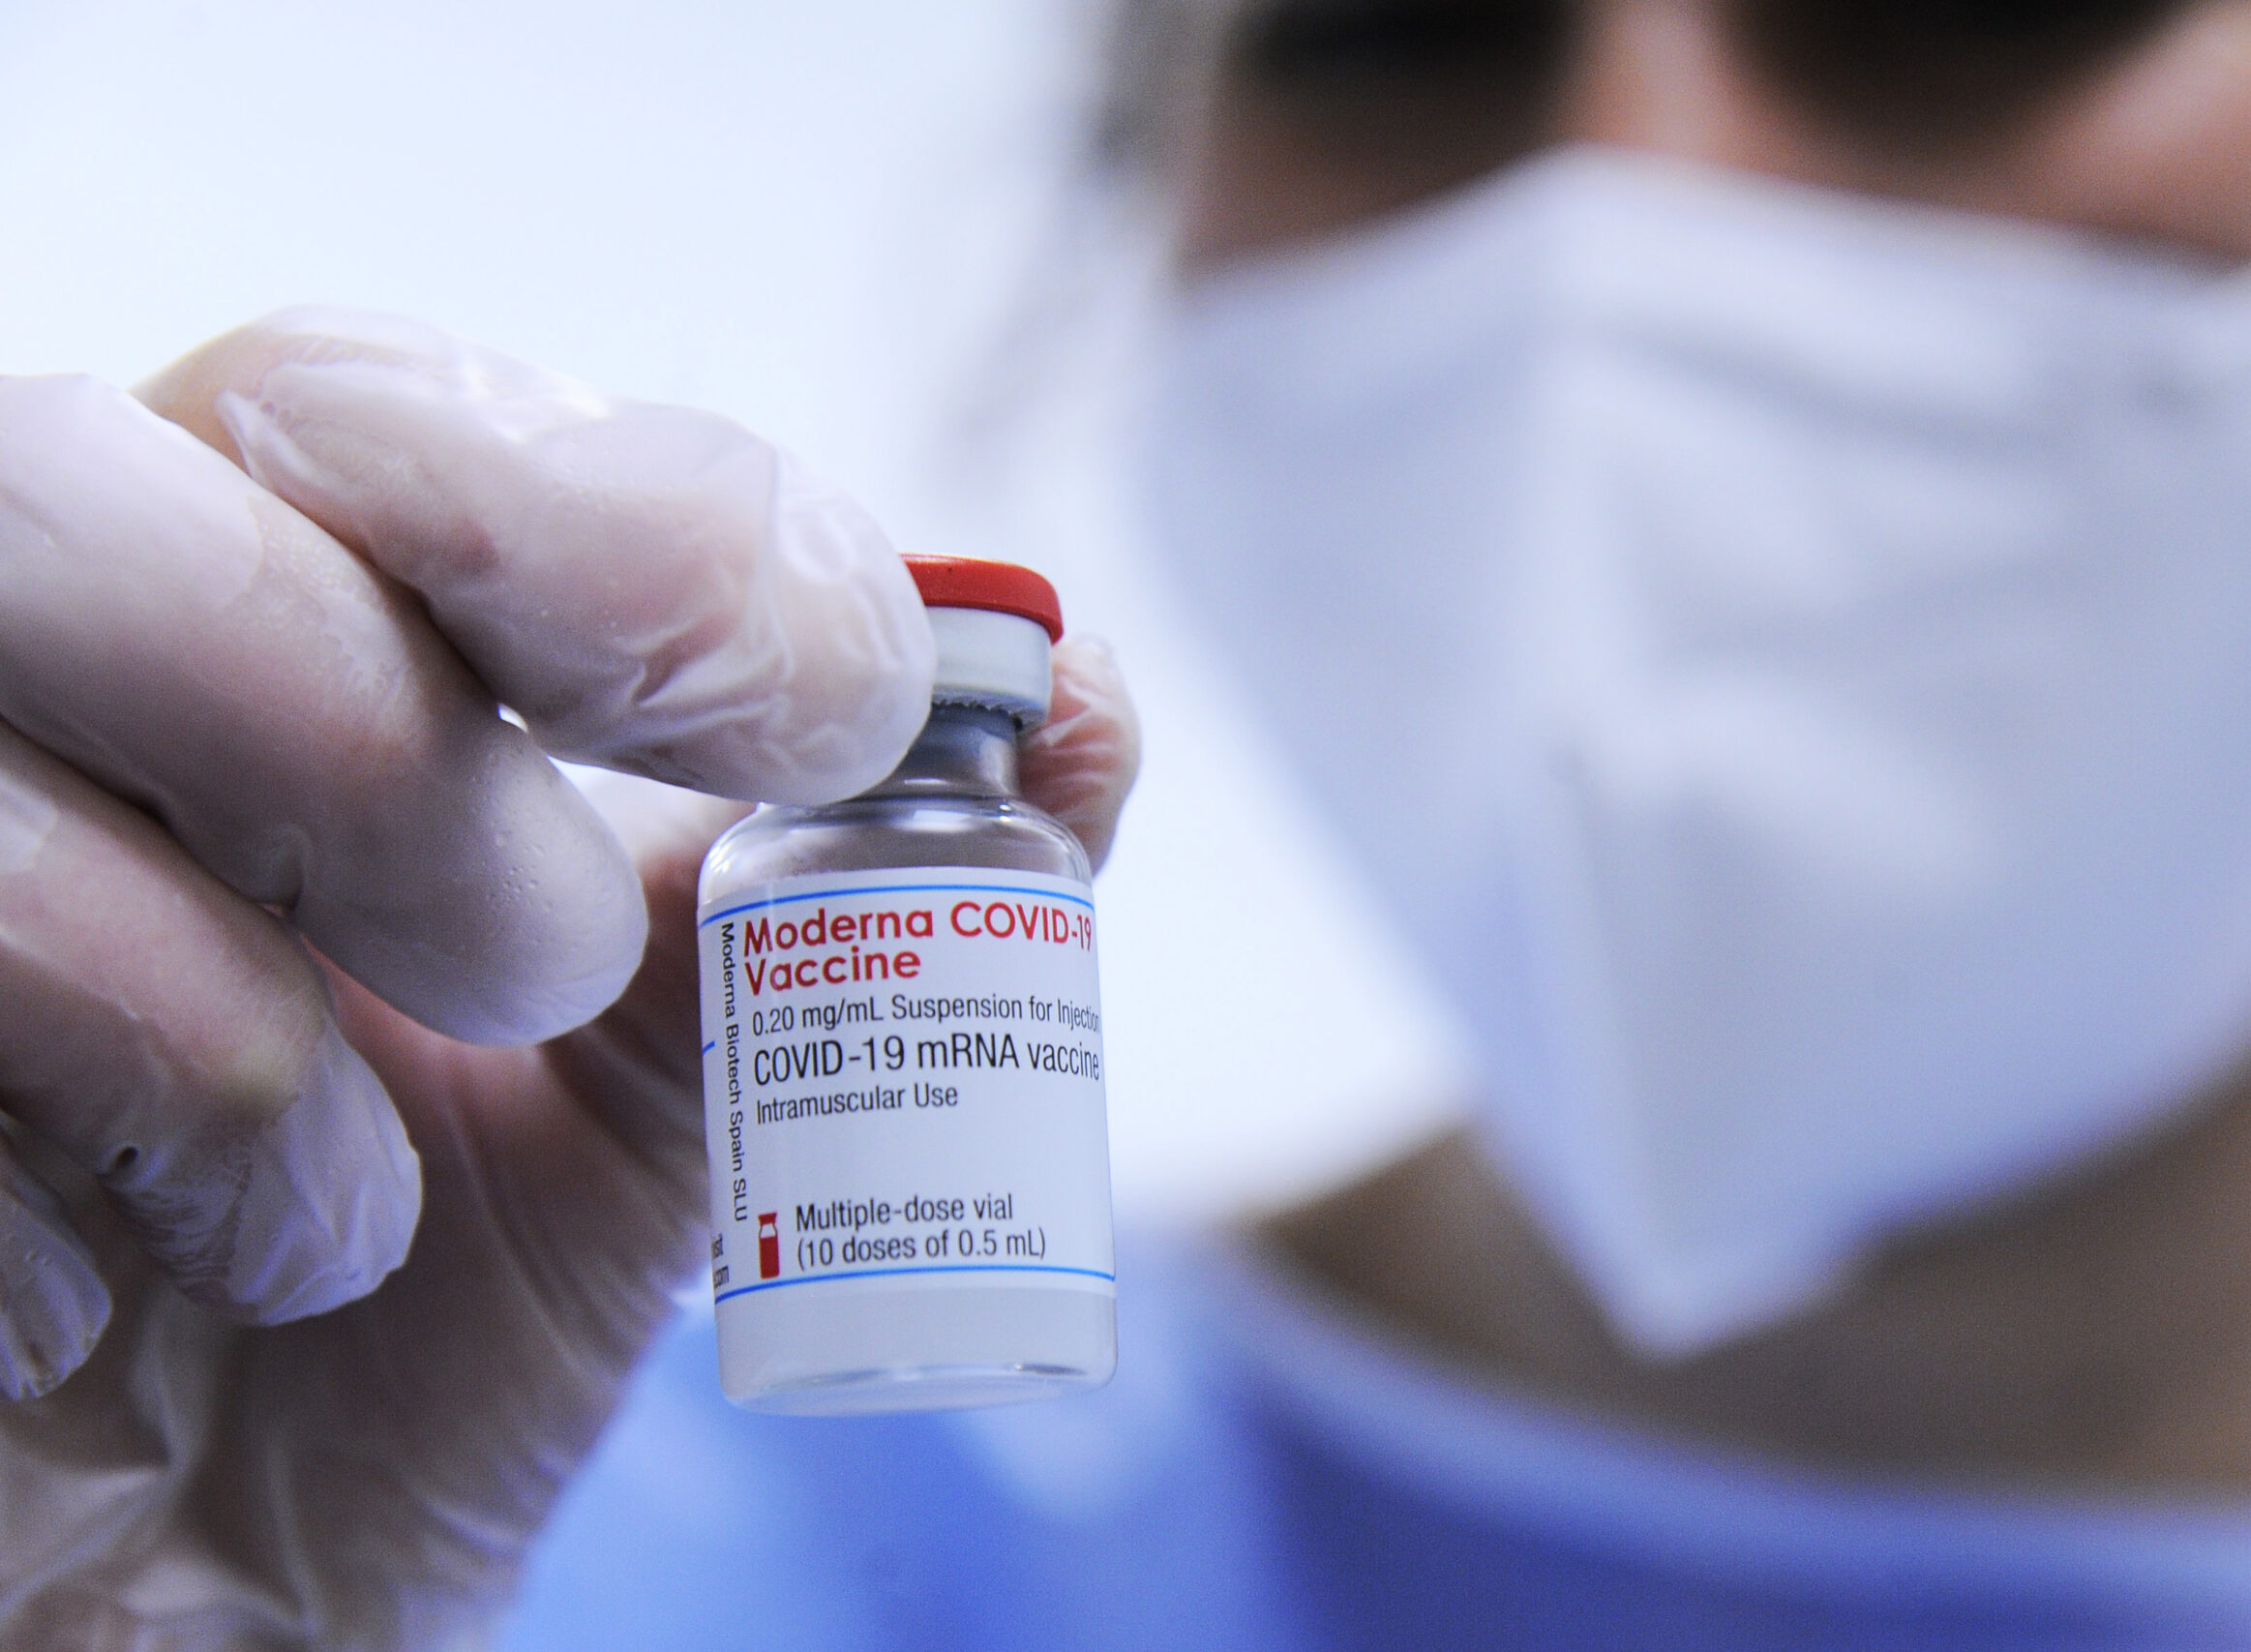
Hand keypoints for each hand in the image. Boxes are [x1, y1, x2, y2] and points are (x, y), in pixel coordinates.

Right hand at [0, 310, 1140, 1649]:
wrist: (188, 1606)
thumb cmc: (399, 1317)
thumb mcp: (674, 1080)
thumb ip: (871, 883)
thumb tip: (1081, 693)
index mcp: (259, 622)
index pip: (385, 404)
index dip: (640, 512)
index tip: (857, 693)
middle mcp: (52, 656)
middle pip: (195, 443)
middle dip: (419, 709)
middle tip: (557, 961)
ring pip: (40, 605)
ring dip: (271, 946)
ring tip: (347, 1207)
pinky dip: (140, 1116)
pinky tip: (128, 1296)